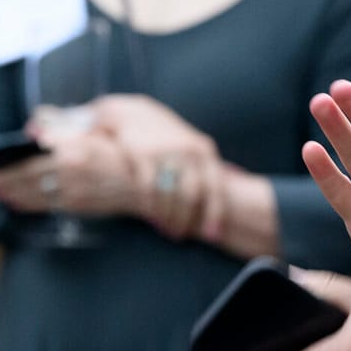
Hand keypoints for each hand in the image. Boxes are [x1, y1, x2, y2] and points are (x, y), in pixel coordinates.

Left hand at [0, 129, 135, 215]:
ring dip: (13, 192)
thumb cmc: (138, 148)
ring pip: (35, 193)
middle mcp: (71, 172)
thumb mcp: (108, 122)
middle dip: (7, 177)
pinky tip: (18, 203)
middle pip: (30, 175)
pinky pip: (48, 206)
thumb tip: (38, 120)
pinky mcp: (82, 206)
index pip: (35, 152)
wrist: (162, 182)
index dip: (14, 155)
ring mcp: (76, 192)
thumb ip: (70, 122)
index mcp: (76, 148)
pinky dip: (30, 205)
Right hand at [90, 93, 226, 240]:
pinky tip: (151, 216)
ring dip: (168, 217)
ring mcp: (165, 152)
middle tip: (181, 235)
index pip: (215, 186)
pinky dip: (150, 206)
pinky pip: (148, 188)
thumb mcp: (192, 148)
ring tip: (167, 230)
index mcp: (205, 150)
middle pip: (191, 195)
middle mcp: (188, 151)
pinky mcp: (141, 155)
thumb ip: (203, 172)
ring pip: (169, 195)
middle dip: (187, 219)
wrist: (135, 114)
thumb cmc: (168, 139)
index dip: (215, 213)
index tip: (213, 235)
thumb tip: (215, 206)